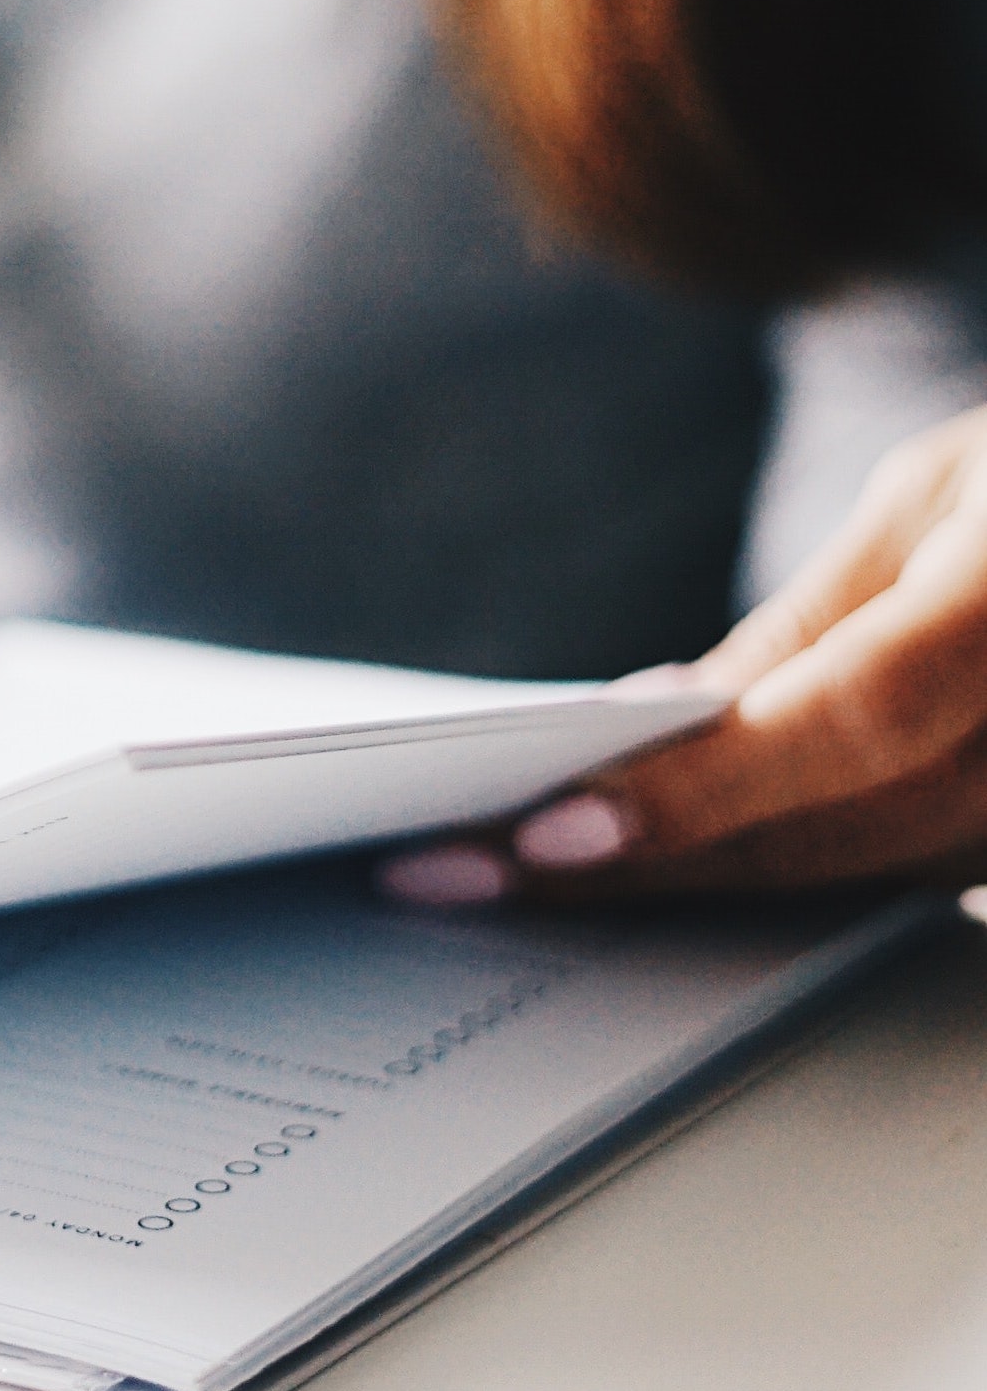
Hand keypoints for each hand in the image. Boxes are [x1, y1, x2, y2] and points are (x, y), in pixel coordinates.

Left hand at [383, 406, 986, 907]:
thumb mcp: (936, 500)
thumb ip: (815, 621)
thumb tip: (672, 715)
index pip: (846, 724)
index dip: (698, 789)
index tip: (549, 833)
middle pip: (830, 834)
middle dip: (636, 864)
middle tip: (454, 873)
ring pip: (857, 883)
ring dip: (686, 890)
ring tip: (509, 882)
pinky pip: (902, 886)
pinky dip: (775, 880)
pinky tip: (652, 872)